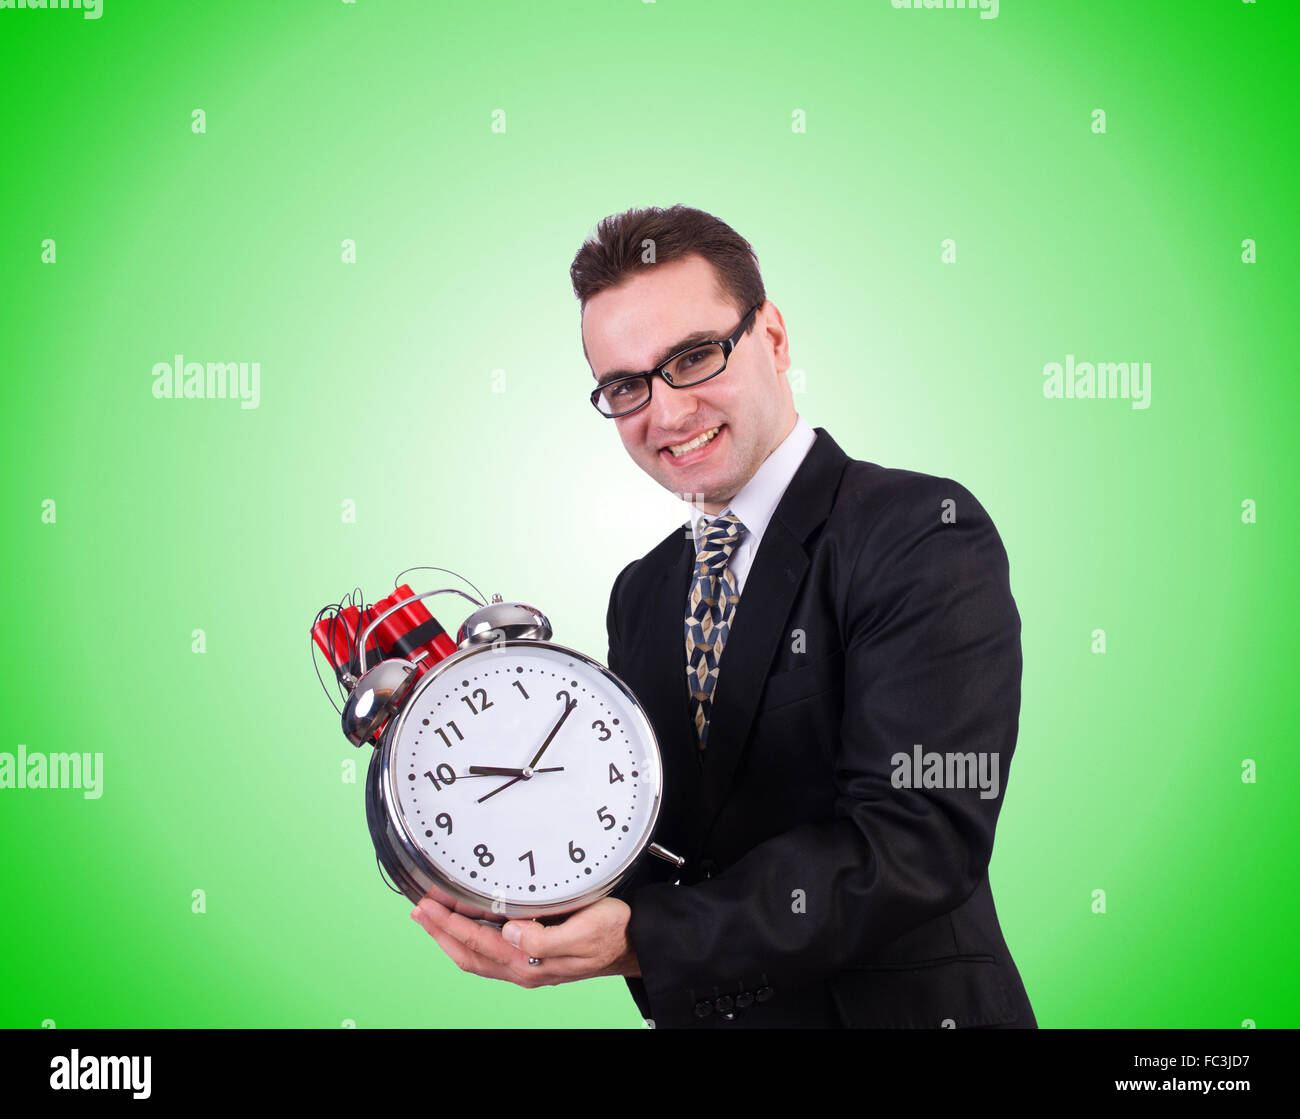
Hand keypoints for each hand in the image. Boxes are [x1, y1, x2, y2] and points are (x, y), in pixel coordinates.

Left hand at [409, 889, 640, 986]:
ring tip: (432, 918)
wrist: (633, 943)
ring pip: (475, 956)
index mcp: (530, 962)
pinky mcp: (533, 957)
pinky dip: (469, 940)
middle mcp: (523, 968)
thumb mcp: (583, 931)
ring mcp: (527, 966)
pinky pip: (489, 954)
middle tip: (419, 909)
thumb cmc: (612, 933)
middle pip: (468, 954)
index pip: (477, 943)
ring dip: (450, 936)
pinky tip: (466, 929)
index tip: (429, 906)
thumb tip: (509, 934)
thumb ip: (543, 939)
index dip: (448, 924)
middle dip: (439, 931)